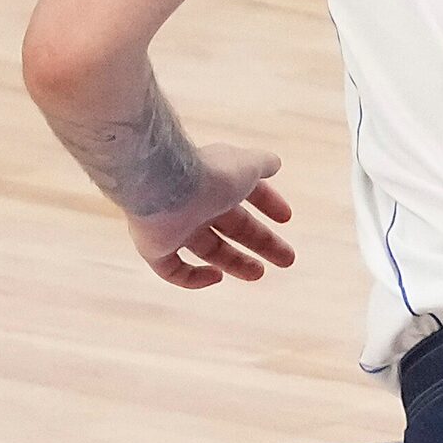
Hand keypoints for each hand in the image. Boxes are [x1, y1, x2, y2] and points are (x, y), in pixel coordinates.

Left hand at [126, 145, 294, 288]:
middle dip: (262, 243)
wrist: (164, 184)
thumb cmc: (210, 172)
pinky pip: (173, 270)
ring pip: (208, 250)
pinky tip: (216, 277)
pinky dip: (194, 278)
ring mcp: (175, 227)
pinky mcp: (155, 248)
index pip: (246, 194)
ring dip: (236, 262)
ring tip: (260, 274)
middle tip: (288, 260)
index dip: (268, 204)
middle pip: (234, 228)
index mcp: (218, 182)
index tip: (286, 219)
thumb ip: (263, 164)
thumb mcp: (249, 165)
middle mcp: (197, 204)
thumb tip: (275, 164)